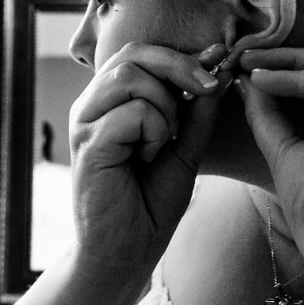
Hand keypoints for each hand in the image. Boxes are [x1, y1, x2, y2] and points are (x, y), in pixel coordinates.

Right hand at [68, 42, 231, 263]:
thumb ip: (197, 110)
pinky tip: (145, 159)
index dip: (181, 55)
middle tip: (207, 91)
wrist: (126, 252)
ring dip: (164, 107)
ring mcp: (84, 123)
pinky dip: (154, 133)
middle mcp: (90, 106)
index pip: (140, 52)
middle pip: (133, 54)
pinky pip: (133, 112)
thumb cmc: (149, 203)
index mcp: (109, 101)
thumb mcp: (184, 147)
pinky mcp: (87, 144)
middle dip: (180, 68)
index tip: (219, 67)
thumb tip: (219, 66)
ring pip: (132, 77)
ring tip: (161, 143)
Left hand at [238, 47, 303, 281]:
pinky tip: (264, 79)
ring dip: (288, 65)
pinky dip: (301, 78)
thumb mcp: (289, 157)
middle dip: (284, 65)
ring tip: (246, 62)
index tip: (243, 75)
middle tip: (241, 57)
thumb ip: (272, 119)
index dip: (284, 82)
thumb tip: (249, 83)